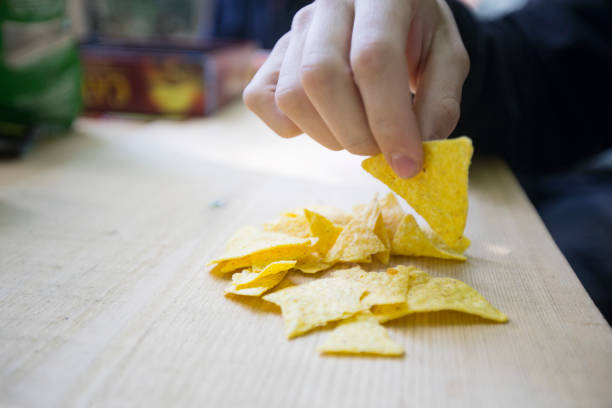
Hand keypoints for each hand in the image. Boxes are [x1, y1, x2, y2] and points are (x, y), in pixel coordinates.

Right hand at [243, 0, 468, 177]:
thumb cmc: (417, 37)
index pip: (373, 58)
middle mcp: (328, 5)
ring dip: (328, 135)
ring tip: (357, 134)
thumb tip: (412, 157)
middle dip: (355, 133)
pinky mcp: (271, 57)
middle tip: (380, 151)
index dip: (390, 120)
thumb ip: (439, 104)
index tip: (407, 164)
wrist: (385, 14)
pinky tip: (326, 122)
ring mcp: (293, 30)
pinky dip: (293, 127)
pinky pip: (263, 101)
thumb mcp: (447, 60)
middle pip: (322, 77)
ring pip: (292, 95)